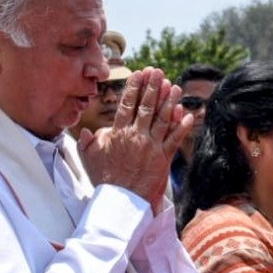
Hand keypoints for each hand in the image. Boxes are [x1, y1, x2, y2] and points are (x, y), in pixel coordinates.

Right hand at [77, 68, 193, 207]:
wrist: (120, 202)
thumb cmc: (104, 180)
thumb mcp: (89, 158)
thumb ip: (88, 142)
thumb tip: (86, 131)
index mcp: (118, 133)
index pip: (126, 104)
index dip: (134, 87)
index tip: (139, 73)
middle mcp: (135, 136)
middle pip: (146, 106)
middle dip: (152, 87)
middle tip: (158, 71)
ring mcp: (151, 147)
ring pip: (161, 119)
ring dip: (169, 101)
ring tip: (174, 86)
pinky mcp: (163, 159)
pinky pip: (174, 140)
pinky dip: (181, 127)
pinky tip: (187, 113)